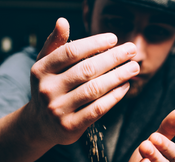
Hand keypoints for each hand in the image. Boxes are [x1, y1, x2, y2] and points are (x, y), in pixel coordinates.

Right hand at [23, 18, 139, 145]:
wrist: (40, 125)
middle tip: (132, 50)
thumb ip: (55, 44)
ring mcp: (58, 110)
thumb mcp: (46, 65)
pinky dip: (114, 97)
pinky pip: (97, 109)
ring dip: (118, 76)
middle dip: (113, 58)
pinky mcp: (70, 127)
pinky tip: (125, 86)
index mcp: (41, 70)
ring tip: (134, 67)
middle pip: (86, 70)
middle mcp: (47, 90)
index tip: (114, 39)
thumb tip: (62, 21)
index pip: (71, 52)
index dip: (94, 44)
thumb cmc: (49, 88)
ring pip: (94, 90)